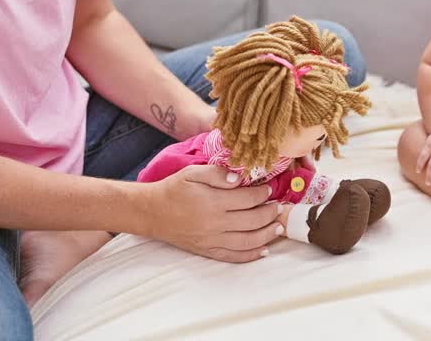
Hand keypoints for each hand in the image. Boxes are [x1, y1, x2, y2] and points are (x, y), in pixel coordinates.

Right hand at [141, 165, 282, 262]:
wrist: (152, 212)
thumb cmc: (174, 189)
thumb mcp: (193, 173)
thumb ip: (217, 174)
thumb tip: (240, 177)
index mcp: (213, 202)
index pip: (247, 199)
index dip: (262, 194)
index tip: (269, 189)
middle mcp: (215, 223)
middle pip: (252, 221)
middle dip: (270, 214)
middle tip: (278, 207)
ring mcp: (212, 240)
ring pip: (247, 241)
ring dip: (267, 235)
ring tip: (278, 228)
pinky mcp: (207, 251)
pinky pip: (233, 257)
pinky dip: (251, 255)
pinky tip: (264, 250)